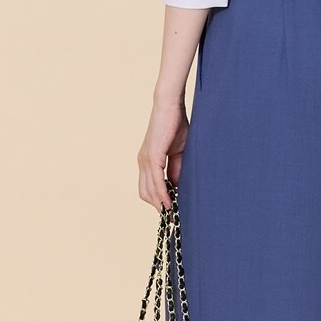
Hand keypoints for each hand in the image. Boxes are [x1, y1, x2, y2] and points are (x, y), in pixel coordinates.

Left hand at [138, 97, 188, 212]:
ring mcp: (145, 160)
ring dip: (160, 202)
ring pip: (149, 190)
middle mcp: (143, 162)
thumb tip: (176, 187)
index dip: (158, 200)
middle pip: (145, 193)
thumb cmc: (176, 126)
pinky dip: (162, 193)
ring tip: (172, 212)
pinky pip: (156, 181)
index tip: (170, 209)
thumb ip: (176, 169)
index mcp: (147, 161)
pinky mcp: (152, 156)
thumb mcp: (178, 152)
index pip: (148, 188)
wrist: (170, 106)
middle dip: (158, 205)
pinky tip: (170, 202)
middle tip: (172, 214)